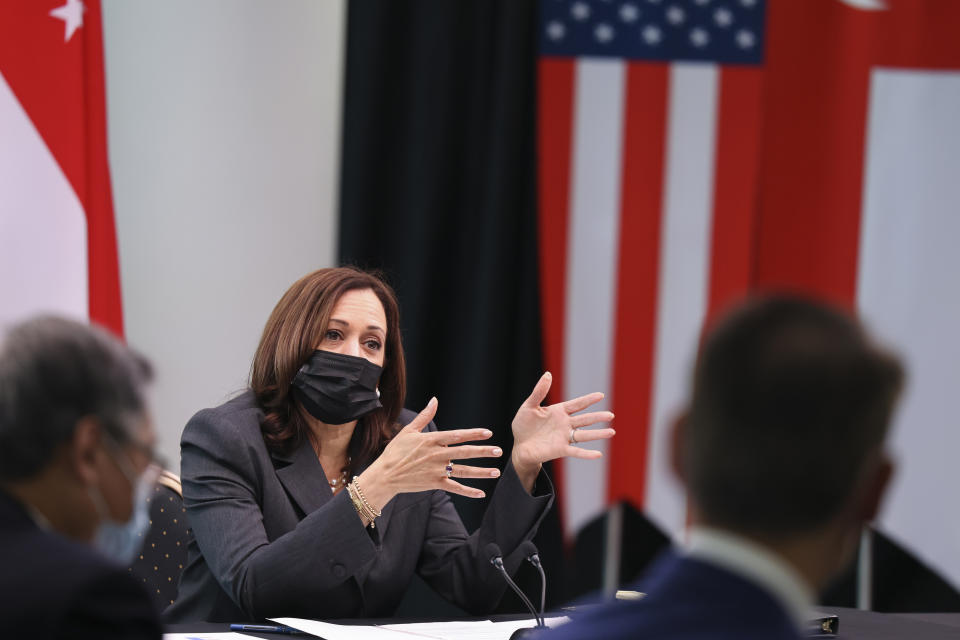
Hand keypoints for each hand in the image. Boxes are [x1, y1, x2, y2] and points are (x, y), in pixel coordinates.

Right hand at [358, 398, 503, 510]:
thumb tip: (434, 399)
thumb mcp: (409, 431)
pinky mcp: (434, 484)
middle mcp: (436, 455)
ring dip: (481, 472)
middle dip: (483, 452)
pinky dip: (468, 491)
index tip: (488, 433)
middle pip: (464, 453)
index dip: (473, 434)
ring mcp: (436, 470)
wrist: (385, 475)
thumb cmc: (396, 451)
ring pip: (463, 471)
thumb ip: (425, 416)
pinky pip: (455, 488)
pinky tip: (481, 492)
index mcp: (431, 440)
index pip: (457, 435)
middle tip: (498, 450)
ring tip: (496, 471)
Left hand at [511, 372, 614, 474]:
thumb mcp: (529, 406)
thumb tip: (548, 374)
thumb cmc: (523, 425)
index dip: (588, 400)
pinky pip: (576, 452)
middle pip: (584, 419)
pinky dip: (587, 453)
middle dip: (597, 417)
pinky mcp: (561, 449)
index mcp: (559, 411)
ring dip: (598, 434)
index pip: (577, 404)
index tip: (600, 395)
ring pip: (584, 435)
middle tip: (610, 415)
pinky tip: (598, 454)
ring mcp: (564, 437)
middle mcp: (565, 424)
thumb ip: (539, 392)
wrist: (519, 445)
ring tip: (611, 432)